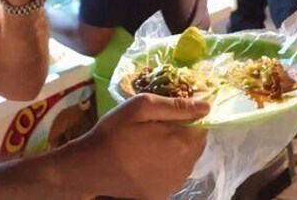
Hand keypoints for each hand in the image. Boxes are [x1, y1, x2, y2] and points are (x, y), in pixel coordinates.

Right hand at [72, 94, 209, 198]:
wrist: (90, 167)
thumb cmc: (114, 132)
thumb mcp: (141, 107)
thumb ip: (176, 105)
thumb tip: (206, 105)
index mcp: (181, 143)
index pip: (202, 127)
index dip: (189, 117)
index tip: (171, 114)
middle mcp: (184, 167)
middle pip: (195, 145)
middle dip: (183, 133)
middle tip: (158, 127)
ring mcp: (174, 184)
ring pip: (186, 161)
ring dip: (176, 150)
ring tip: (151, 143)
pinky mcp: (162, 195)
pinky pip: (174, 176)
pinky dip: (166, 166)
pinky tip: (148, 160)